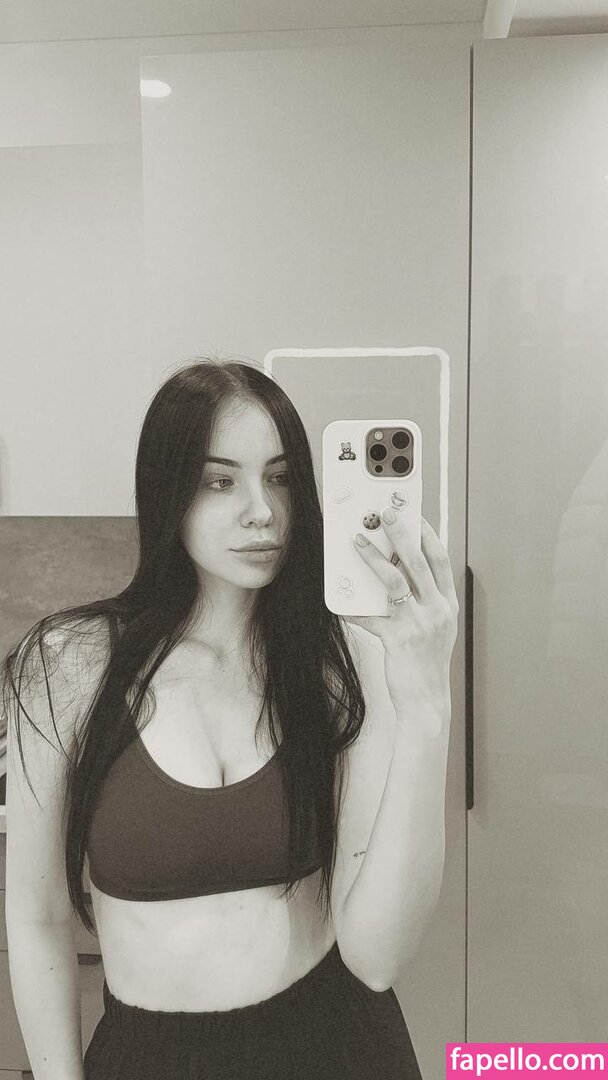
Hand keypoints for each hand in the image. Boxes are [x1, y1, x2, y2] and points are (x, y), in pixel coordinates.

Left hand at [347, 494, 458, 719]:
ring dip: (375, 557)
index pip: (441, 561)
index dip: (428, 535)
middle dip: (402, 533)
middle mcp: (437, 611)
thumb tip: (394, 572)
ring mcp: (419, 624)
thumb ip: (420, 602)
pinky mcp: (399, 639)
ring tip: (358, 540)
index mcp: (448, 605)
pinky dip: (354, 607)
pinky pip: (371, 616)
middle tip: (386, 513)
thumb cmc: (426, 664)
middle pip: (419, 562)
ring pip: (396, 580)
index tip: (415, 515)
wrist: (427, 701)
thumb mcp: (433, 628)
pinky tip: (341, 599)